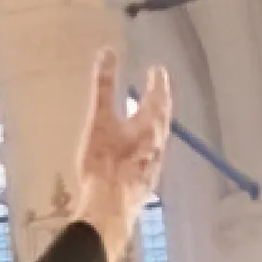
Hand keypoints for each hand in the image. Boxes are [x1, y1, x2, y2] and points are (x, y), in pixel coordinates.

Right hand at [65, 47, 175, 257]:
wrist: (109, 208)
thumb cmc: (104, 162)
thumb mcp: (99, 119)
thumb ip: (104, 86)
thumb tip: (107, 52)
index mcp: (149, 126)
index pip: (158, 98)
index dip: (158, 82)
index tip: (158, 70)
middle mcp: (157, 144)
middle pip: (162, 118)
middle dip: (159, 102)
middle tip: (157, 89)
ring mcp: (153, 165)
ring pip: (158, 138)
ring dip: (154, 124)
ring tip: (147, 116)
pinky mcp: (145, 182)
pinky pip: (150, 156)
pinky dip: (147, 144)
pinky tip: (138, 151)